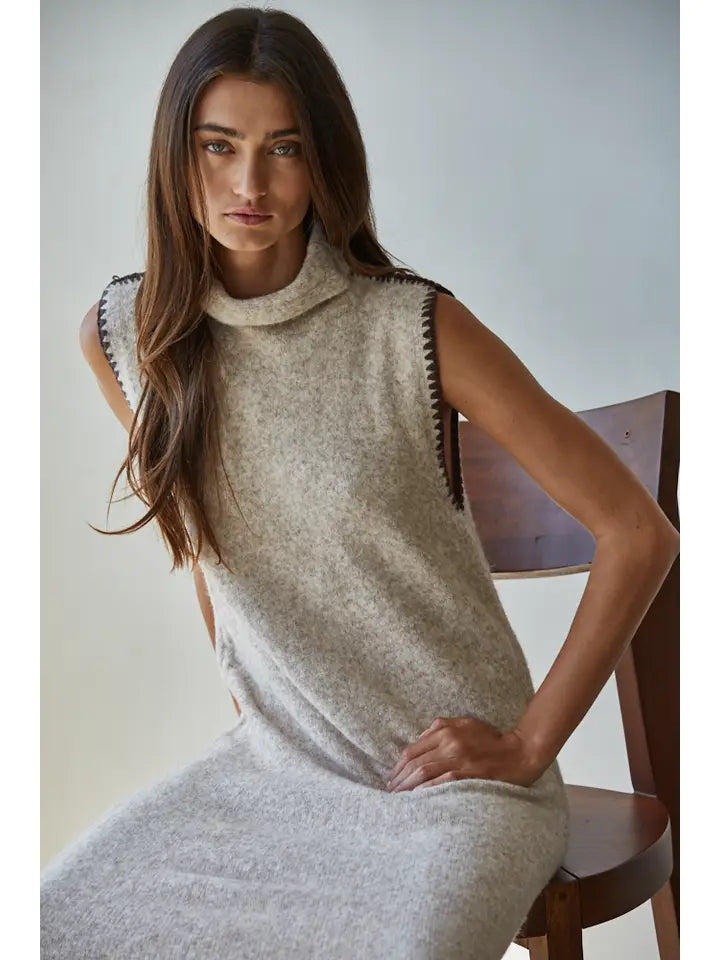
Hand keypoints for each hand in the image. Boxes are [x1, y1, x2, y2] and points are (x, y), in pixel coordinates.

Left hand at [385, 715, 543, 791]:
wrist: (521, 752)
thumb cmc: (493, 739)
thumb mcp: (466, 723)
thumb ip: (441, 727)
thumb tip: (420, 738)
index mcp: (446, 731)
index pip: (412, 750)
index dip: (398, 766)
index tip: (392, 778)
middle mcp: (449, 743)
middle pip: (414, 763)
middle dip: (398, 779)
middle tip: (390, 793)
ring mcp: (458, 759)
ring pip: (423, 773)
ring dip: (407, 788)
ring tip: (398, 800)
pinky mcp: (468, 775)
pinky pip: (440, 784)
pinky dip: (425, 792)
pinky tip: (416, 800)